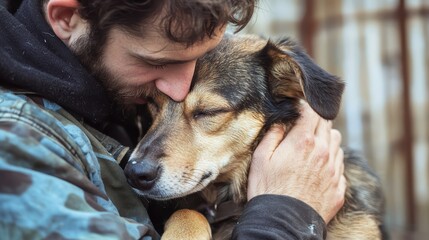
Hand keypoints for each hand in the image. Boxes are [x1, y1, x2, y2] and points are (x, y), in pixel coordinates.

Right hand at [247, 103, 345, 222]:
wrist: (282, 222)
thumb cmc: (267, 190)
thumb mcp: (261, 158)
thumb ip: (273, 134)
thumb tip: (282, 121)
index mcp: (303, 142)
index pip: (313, 112)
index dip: (306, 107)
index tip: (299, 110)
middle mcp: (323, 152)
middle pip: (328, 125)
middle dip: (316, 122)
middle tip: (303, 128)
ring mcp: (333, 171)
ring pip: (337, 143)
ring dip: (327, 140)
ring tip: (312, 147)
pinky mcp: (338, 187)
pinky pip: (340, 166)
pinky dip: (331, 161)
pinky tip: (318, 168)